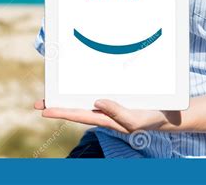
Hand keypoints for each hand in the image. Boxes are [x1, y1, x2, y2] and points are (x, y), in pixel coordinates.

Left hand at [34, 99, 177, 133]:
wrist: (168, 113)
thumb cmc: (152, 119)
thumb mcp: (136, 120)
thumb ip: (117, 114)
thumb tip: (96, 102)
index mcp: (106, 119)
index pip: (79, 115)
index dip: (61, 112)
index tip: (43, 110)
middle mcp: (104, 111)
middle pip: (76, 108)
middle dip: (58, 105)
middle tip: (38, 103)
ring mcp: (109, 103)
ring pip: (83, 99)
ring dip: (68, 96)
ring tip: (52, 93)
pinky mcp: (116, 95)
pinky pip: (96, 91)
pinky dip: (85, 88)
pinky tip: (80, 85)